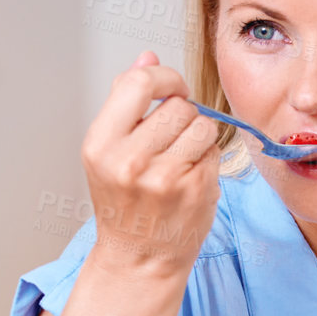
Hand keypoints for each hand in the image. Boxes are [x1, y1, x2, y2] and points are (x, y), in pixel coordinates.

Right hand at [82, 50, 220, 275]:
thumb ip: (126, 100)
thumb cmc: (125, 203)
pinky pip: (214, 151)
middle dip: (182, 114)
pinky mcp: (197, 191)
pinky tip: (190, 177)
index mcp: (101, 145)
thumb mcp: (110, 150)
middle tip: (171, 137)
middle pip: (178, 105)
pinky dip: (207, 159)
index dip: (163, 77)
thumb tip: (147, 57)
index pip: (138, 83)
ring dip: (198, 135)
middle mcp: (130, 162)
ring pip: (202, 125)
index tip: (170, 87)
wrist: (139, 258)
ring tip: (180, 157)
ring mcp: (166, 178)